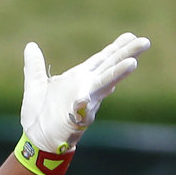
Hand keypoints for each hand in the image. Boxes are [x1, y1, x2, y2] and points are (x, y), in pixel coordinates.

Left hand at [21, 32, 150, 152]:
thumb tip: (31, 45)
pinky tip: (86, 97)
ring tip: (132, 63)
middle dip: (126, 55)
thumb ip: (34, 66)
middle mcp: (86, 88)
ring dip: (117, 75)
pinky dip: (86, 103)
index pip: (101, 60)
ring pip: (104, 86)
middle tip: (144, 41)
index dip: (115, 48)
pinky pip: (84, 109)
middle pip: (109, 68)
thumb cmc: (40, 114)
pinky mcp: (77, 118)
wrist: (37, 139)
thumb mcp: (35, 85)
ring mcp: (85, 103)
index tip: (131, 35)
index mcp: (78, 78)